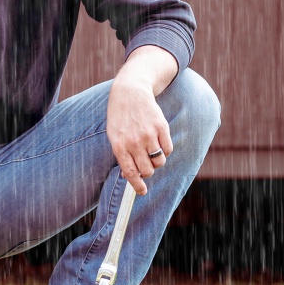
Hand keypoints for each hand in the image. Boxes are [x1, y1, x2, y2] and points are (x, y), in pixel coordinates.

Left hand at [107, 47, 176, 194]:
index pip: (130, 173)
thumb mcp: (114, 135)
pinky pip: (168, 149)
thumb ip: (122, 155)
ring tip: (152, 152)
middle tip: (146, 165)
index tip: (143, 192)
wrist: (130, 92)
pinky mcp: (161, 127)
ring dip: (158, 161)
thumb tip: (131, 175)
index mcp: (119, 146)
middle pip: (147, 170)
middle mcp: (134, 143)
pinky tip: (159, 141)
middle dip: (148, 172)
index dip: (137, 185)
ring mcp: (148, 135)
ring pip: (160, 161)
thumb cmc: (120, 117)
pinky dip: (165, 150)